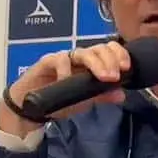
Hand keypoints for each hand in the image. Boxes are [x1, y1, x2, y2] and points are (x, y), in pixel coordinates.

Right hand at [0, 41, 130, 136]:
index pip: (109, 51)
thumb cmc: (59, 100)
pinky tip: (68, 79)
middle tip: (115, 76)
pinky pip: (59, 60)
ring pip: (83, 52)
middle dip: (111, 59)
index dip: (120, 55)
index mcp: (91, 64)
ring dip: (96, 63)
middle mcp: (79, 58)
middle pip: (98, 48)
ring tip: (103, 77)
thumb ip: (102, 96)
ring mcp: (64, 58)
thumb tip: (121, 94)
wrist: (31, 109)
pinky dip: (66, 69)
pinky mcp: (47, 62)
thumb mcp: (85, 101)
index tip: (127, 68)